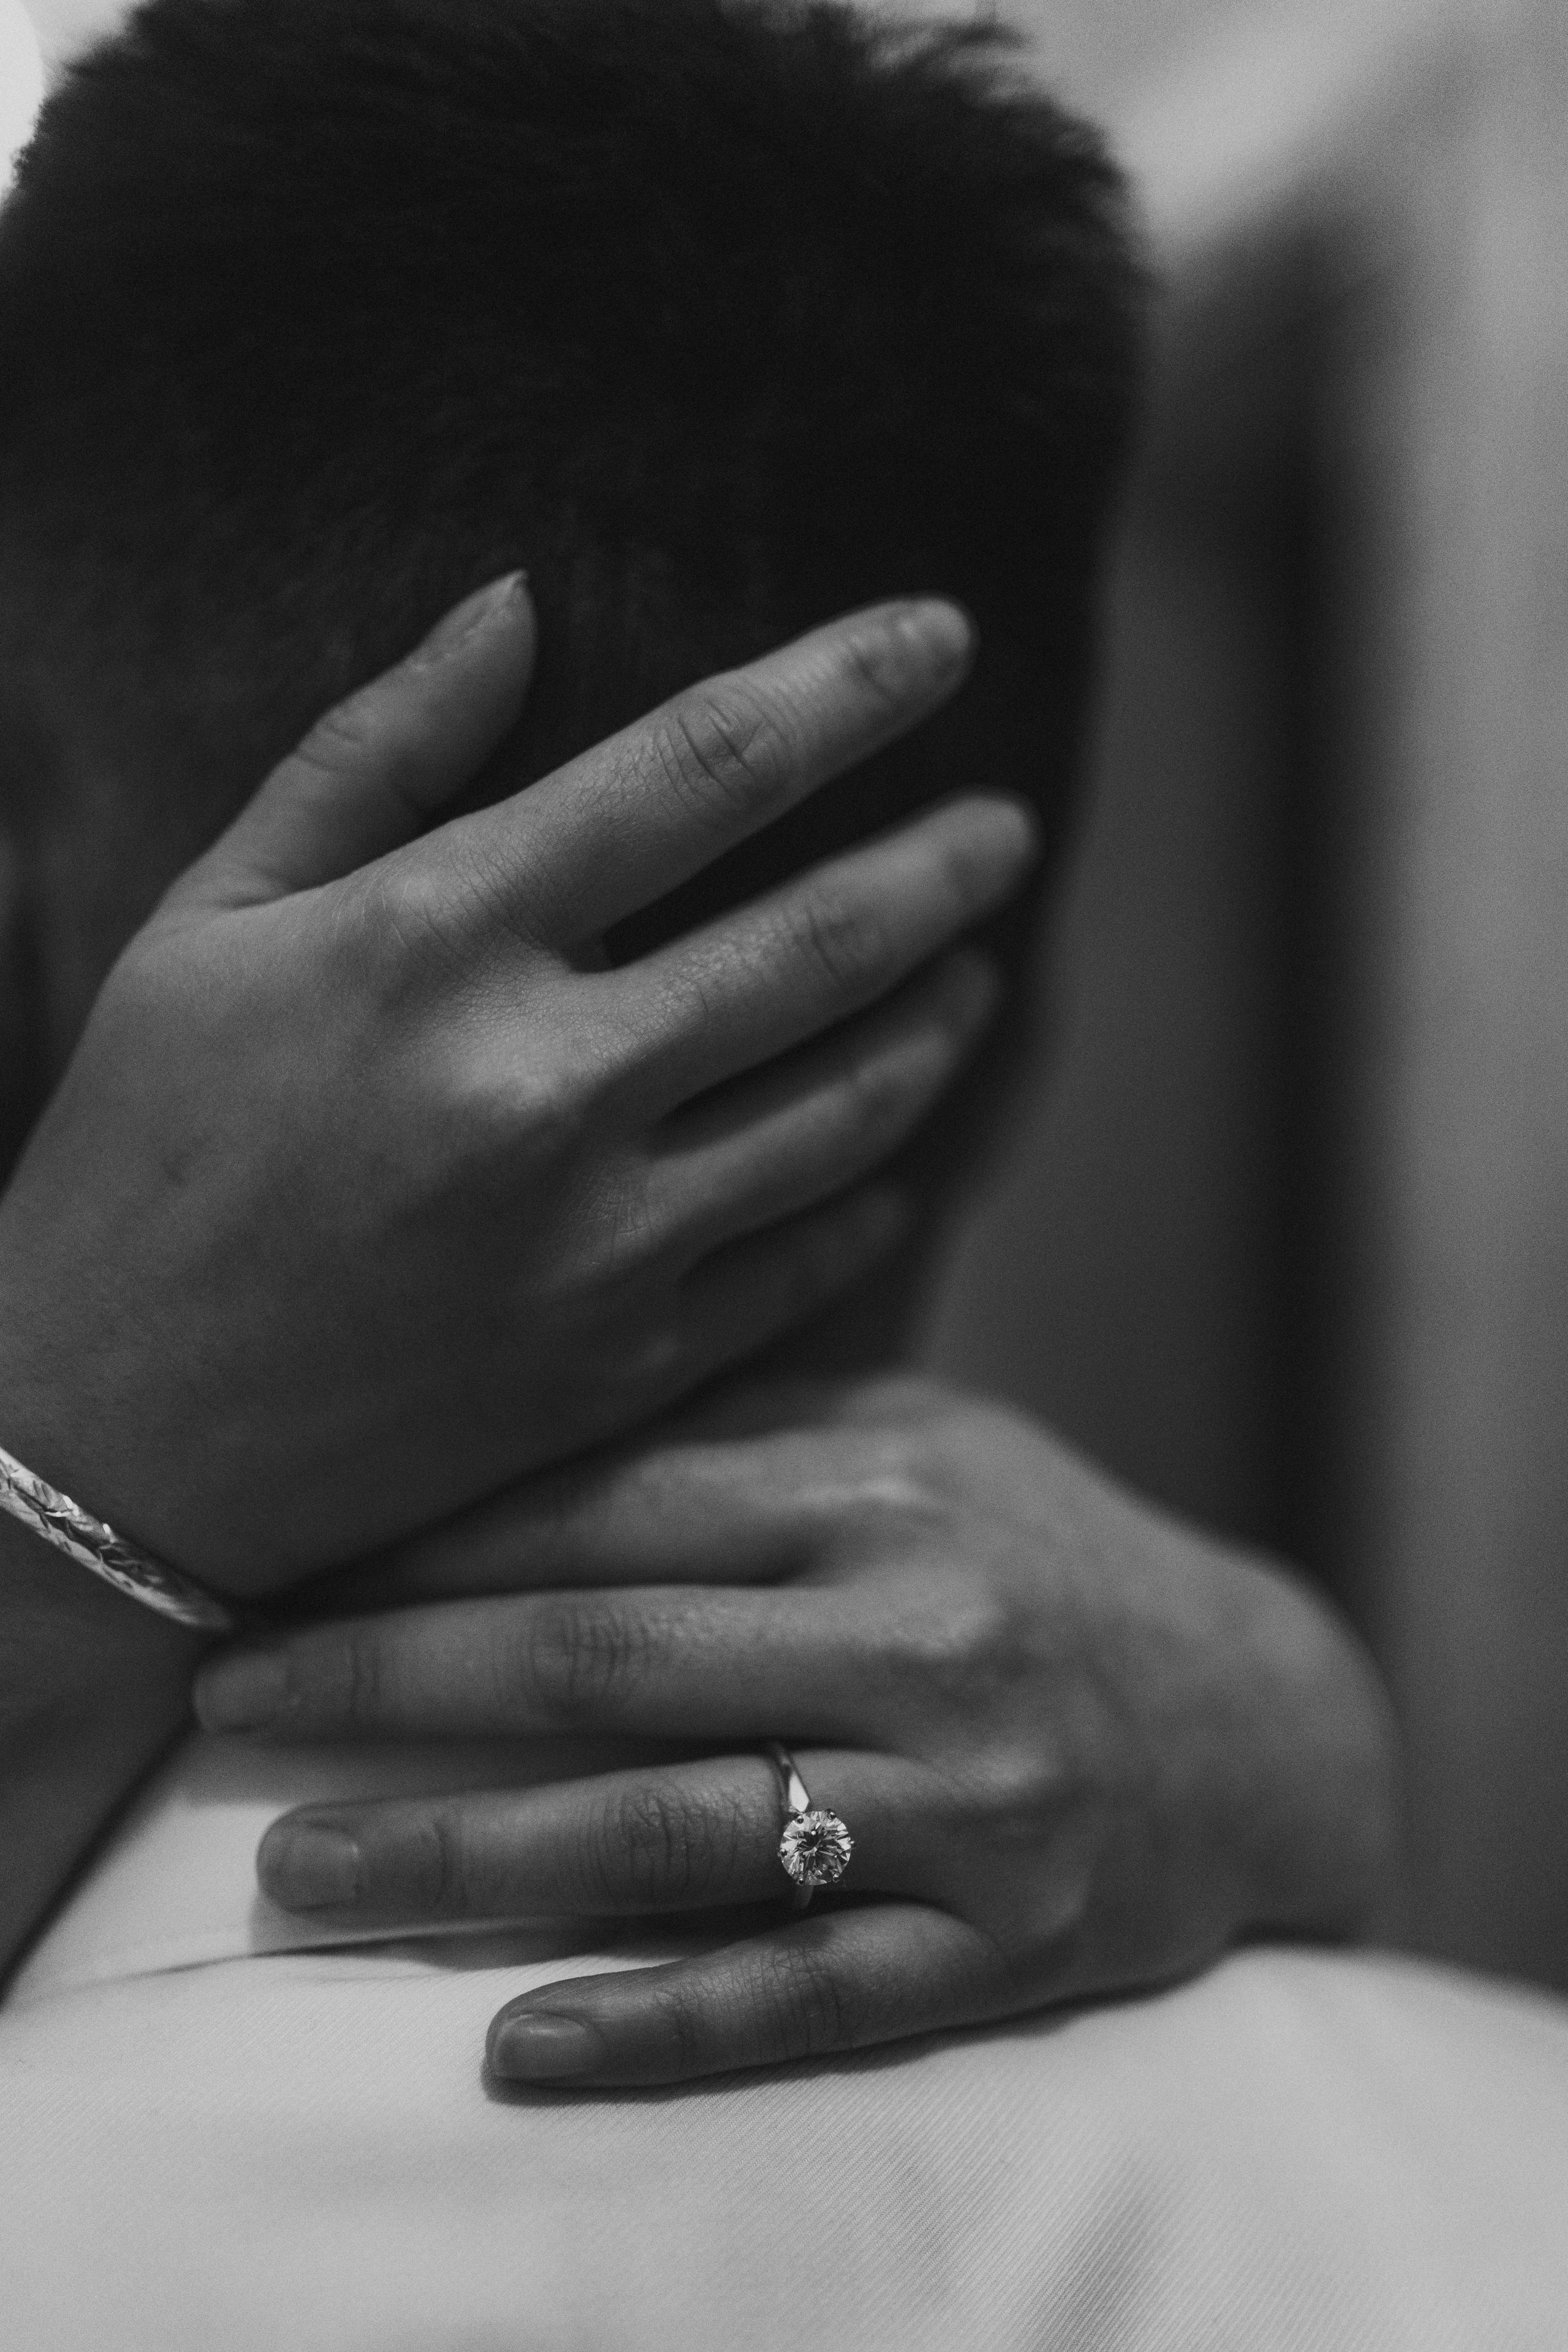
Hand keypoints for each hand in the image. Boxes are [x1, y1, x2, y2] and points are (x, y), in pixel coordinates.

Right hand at [0, 587, 1032, 1593]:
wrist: (104, 1444)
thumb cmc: (141, 1152)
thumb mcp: (214, 920)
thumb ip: (373, 751)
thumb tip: (514, 601)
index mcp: (436, 939)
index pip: (704, 765)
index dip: (848, 686)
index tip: (941, 639)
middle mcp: (541, 1081)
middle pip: (824, 936)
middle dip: (946, 863)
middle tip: (1009, 827)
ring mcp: (597, 1238)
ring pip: (850, 1101)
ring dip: (938, 1021)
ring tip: (977, 972)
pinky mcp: (621, 1363)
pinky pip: (807, 1257)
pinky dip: (874, 1191)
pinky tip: (898, 1150)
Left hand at [196, 1376, 1400, 2082]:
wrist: (1256, 1711)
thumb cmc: (1042, 1552)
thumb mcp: (922, 1442)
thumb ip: (743, 1437)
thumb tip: (519, 1438)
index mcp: (879, 1487)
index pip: (603, 1513)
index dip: (423, 1551)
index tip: (279, 1575)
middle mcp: (919, 1631)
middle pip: (602, 1663)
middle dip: (390, 1687)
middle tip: (230, 1704)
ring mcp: (968, 1800)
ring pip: (671, 1834)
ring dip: (465, 1862)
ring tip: (301, 1874)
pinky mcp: (1009, 1942)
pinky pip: (807, 1996)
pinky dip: (656, 2023)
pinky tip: (515, 2043)